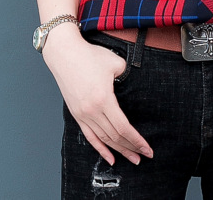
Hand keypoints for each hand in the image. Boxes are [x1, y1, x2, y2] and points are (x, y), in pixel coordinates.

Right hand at [42, 26, 153, 165]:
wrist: (65, 54)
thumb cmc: (89, 56)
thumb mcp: (116, 63)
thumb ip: (128, 76)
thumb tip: (134, 85)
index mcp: (103, 99)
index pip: (123, 127)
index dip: (137, 140)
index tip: (147, 148)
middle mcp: (92, 111)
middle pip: (115, 137)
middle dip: (131, 148)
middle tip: (144, 156)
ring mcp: (82, 114)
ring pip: (104, 139)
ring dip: (119, 150)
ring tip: (132, 158)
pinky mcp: (76, 114)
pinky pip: (90, 136)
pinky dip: (101, 149)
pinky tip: (110, 158)